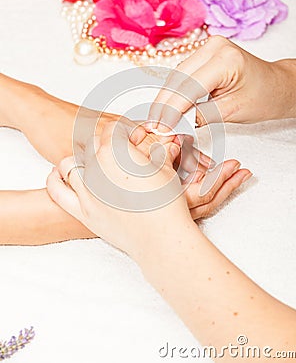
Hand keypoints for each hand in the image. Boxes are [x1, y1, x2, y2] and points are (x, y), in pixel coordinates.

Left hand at [47, 121, 190, 259]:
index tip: (133, 140)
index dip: (124, 133)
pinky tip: (58, 175)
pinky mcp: (82, 210)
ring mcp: (86, 189)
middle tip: (118, 153)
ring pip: (70, 163)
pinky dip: (54, 179)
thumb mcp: (166, 171)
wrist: (160, 237)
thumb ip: (161, 153)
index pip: (112, 130)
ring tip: (91, 163)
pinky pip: (57, 191)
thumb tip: (167, 144)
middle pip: (92, 144)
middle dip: (104, 144)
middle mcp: (97, 166)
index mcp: (117, 151)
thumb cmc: (166, 204)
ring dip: (79, 159)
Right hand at [147, 35, 295, 129]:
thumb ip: (202, 115)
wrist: (277, 85)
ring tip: (158, 120)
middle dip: (164, 104)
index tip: (161, 128)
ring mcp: (208, 46)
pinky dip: (175, 91)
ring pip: (176, 75)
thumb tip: (176, 123)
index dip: (171, 110)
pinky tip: (168, 108)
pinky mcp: (204, 53)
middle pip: (177, 78)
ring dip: (166, 98)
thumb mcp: (234, 111)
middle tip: (154, 126)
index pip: (189, 87)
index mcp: (226, 59)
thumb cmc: (264, 96)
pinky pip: (183, 73)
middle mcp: (214, 46)